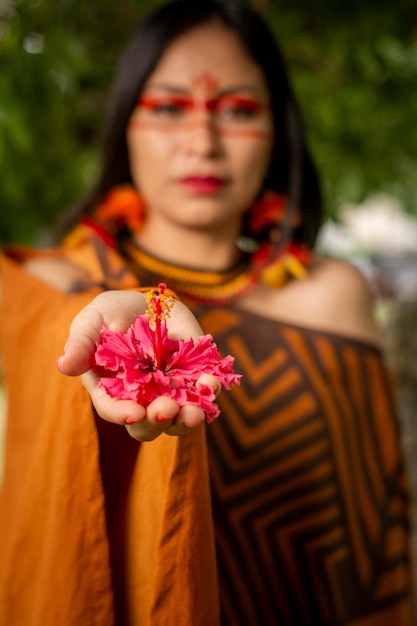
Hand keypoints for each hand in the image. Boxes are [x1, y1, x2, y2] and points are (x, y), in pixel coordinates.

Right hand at [57, 290, 219, 440]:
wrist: (150, 301)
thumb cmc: (113, 313)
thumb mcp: (93, 320)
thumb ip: (81, 342)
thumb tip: (64, 365)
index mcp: (111, 389)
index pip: (114, 409)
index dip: (123, 414)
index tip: (135, 413)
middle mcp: (141, 398)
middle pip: (148, 424)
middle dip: (158, 420)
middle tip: (167, 409)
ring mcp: (170, 392)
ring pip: (179, 418)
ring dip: (188, 418)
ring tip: (195, 412)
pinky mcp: (194, 380)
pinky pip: (204, 394)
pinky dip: (209, 391)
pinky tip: (211, 383)